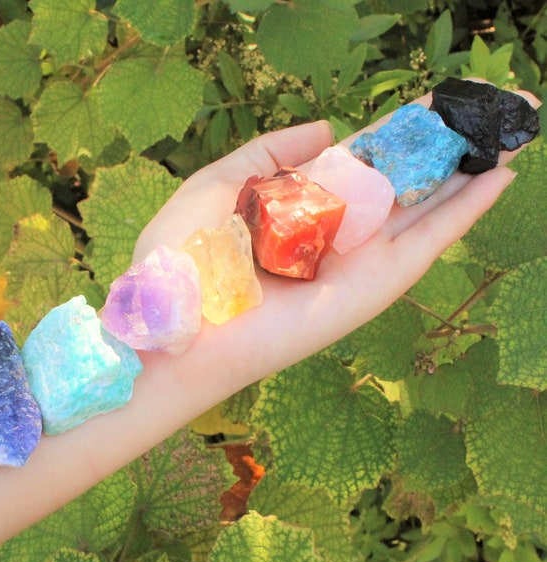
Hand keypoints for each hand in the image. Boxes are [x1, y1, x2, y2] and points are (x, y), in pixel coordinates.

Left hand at [133, 90, 538, 385]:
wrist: (180, 329)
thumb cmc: (183, 258)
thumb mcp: (218, 182)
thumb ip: (270, 151)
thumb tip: (328, 130)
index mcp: (298, 206)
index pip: (361, 160)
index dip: (398, 132)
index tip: (434, 104)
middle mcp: (335, 231)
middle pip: (403, 180)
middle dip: (447, 145)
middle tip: (492, 107)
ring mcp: (358, 260)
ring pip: (426, 205)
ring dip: (470, 168)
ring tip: (509, 129)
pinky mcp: (374, 287)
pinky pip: (429, 242)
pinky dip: (466, 210)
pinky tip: (499, 175)